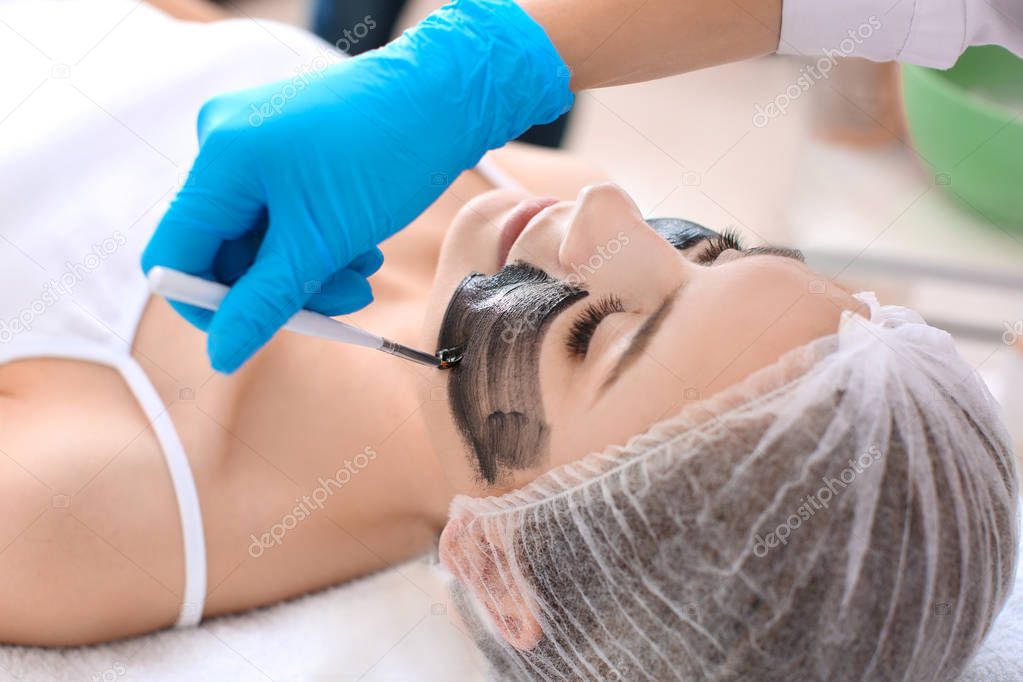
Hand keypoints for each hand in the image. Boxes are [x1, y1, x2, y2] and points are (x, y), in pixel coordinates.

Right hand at [142, 0, 571, 372]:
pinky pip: (283, 214)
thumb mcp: (322, 243)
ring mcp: (256, 141)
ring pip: (261, 239)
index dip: (205, 305)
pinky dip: (319, 242)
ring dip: (310, 271)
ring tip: (364, 275)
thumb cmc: (387, 156)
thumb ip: (264, 302)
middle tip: (341, 306)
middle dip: (280, 287)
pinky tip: (362, 250)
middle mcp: (225, 143)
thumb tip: (221, 356)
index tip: (251, 334)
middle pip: (223, 250)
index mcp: (221, 158)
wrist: (445, 95)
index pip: (175, 253)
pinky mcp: (286, 146)